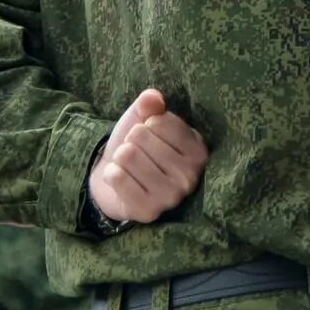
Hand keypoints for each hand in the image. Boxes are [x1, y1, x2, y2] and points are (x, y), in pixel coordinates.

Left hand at [88, 89, 208, 224]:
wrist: (116, 180)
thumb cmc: (137, 147)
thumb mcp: (143, 119)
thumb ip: (150, 104)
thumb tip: (152, 97)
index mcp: (198, 149)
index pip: (160, 121)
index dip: (146, 123)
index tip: (150, 137)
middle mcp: (191, 175)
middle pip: (141, 136)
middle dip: (131, 141)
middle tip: (136, 154)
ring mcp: (172, 196)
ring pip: (128, 155)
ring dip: (120, 158)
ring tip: (128, 166)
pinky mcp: (149, 211)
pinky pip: (117, 177)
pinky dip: (111, 174)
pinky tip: (120, 179)